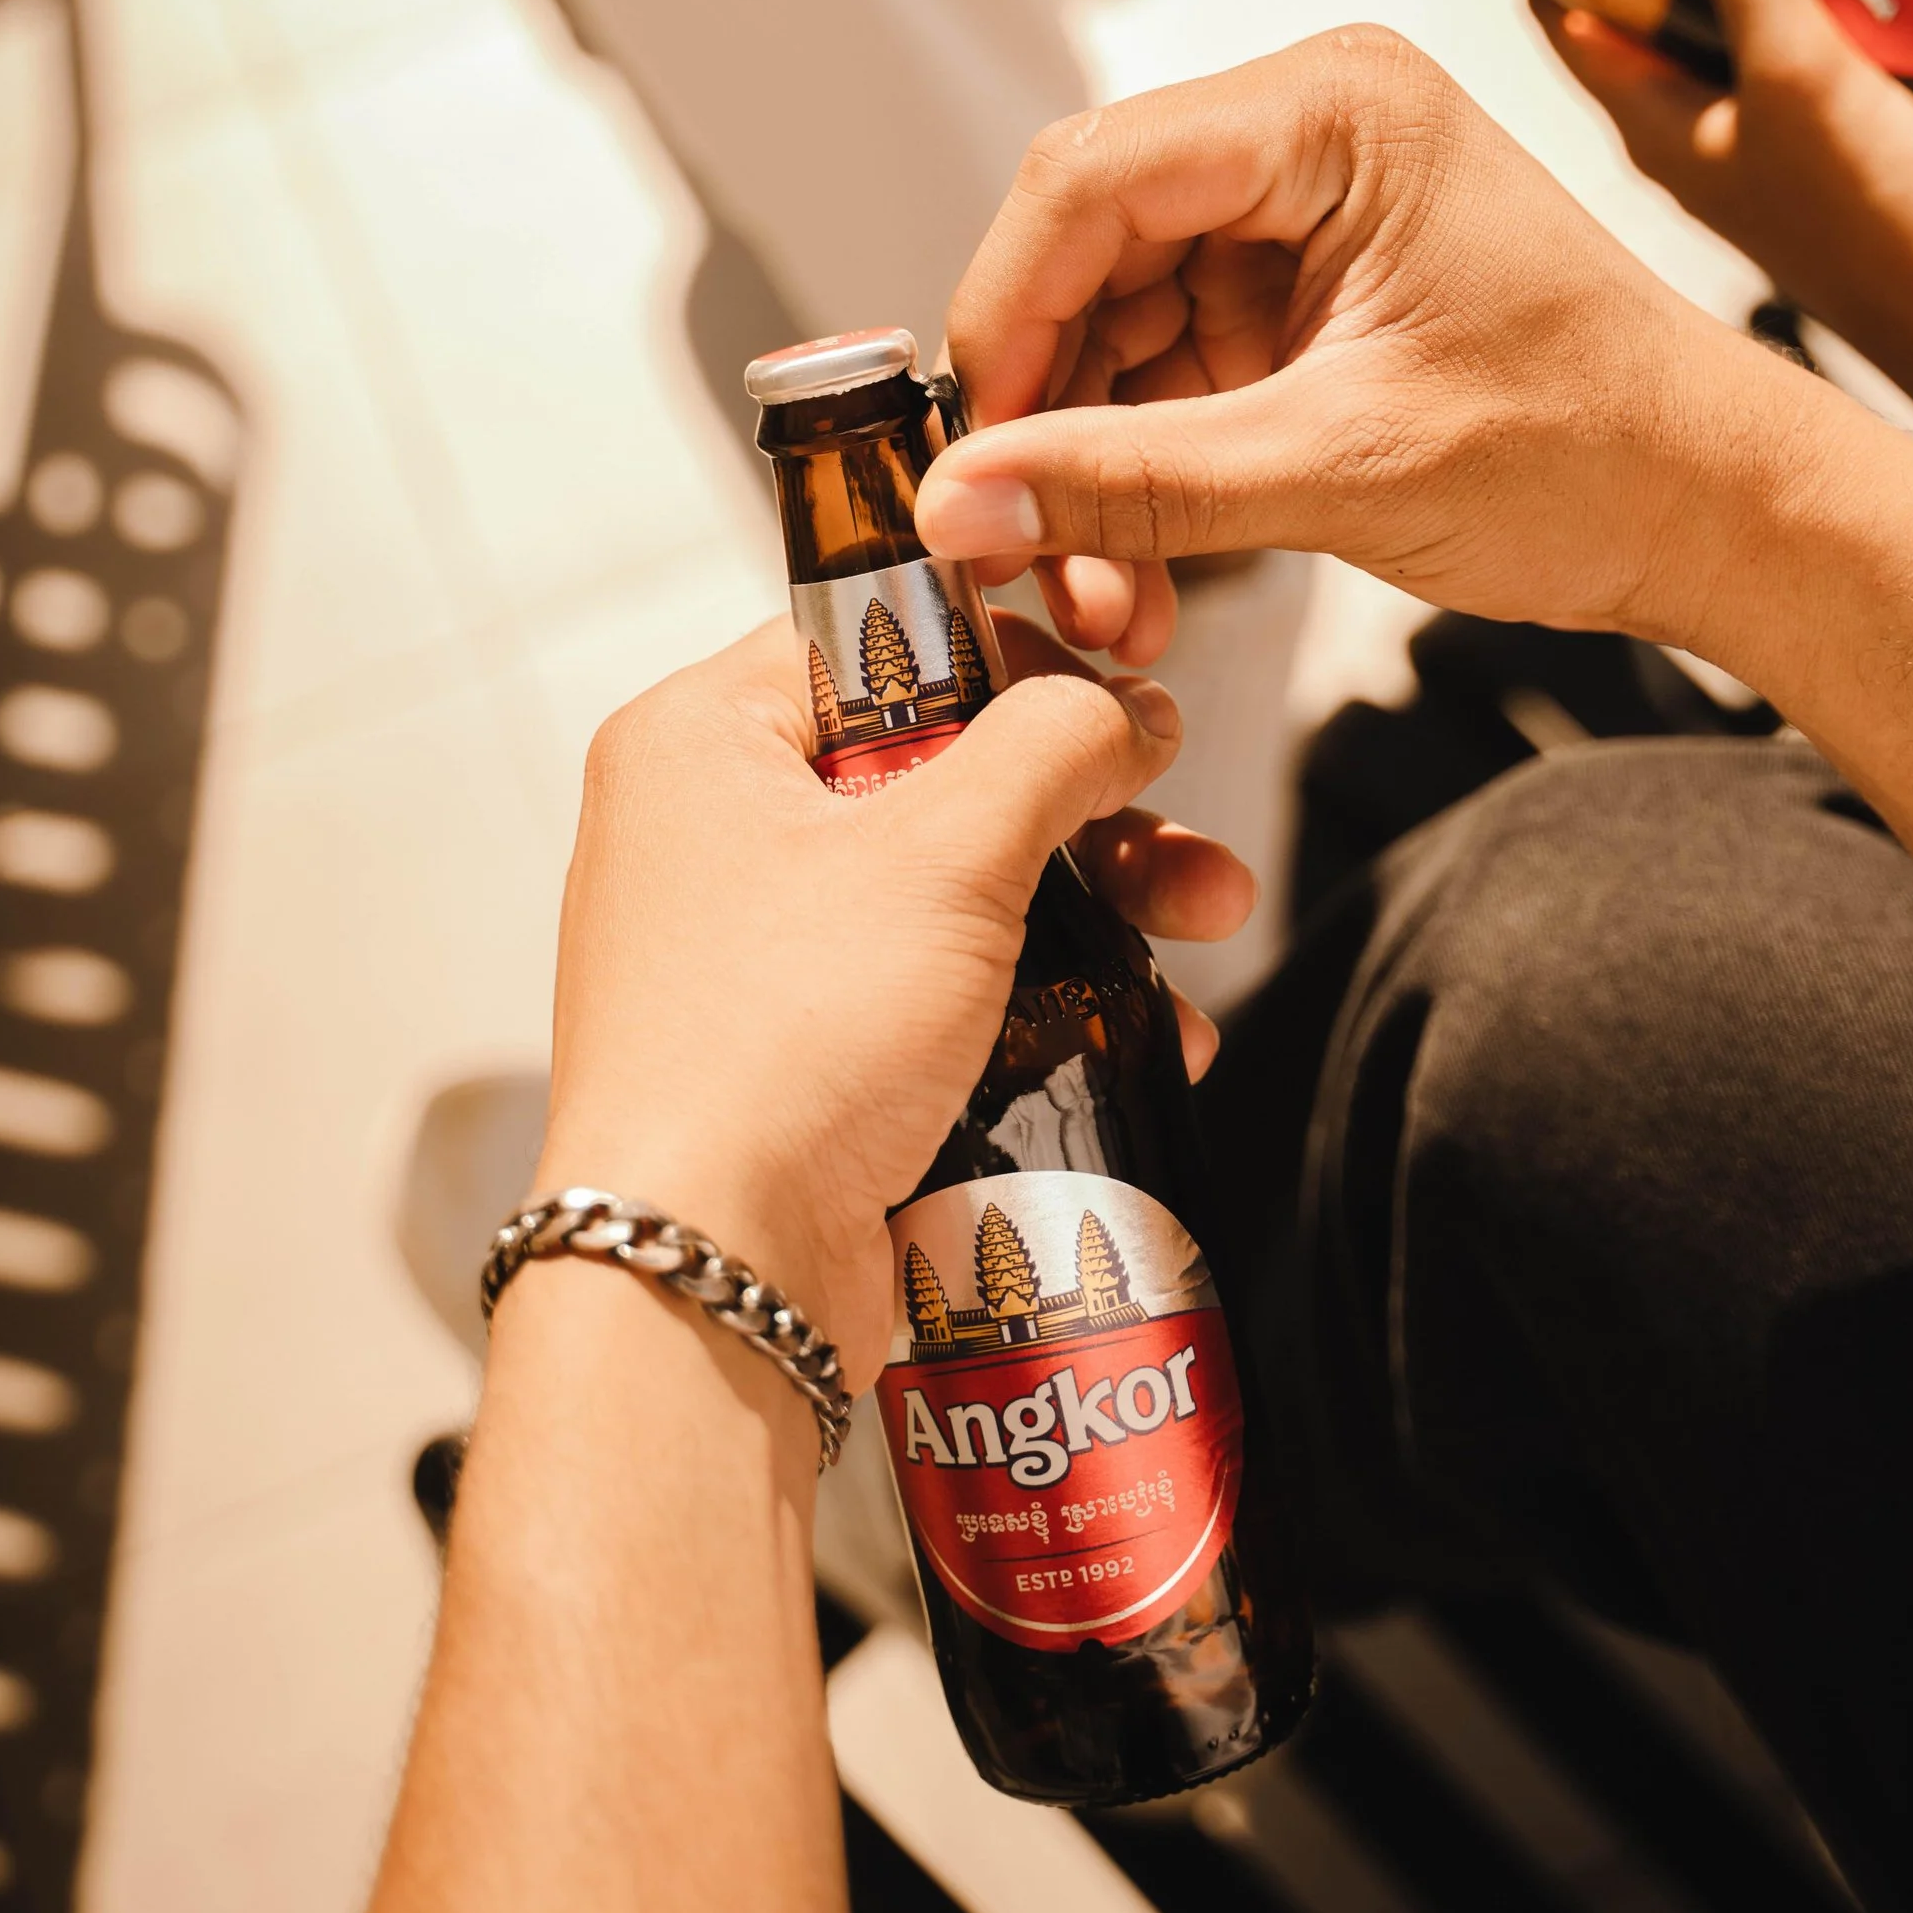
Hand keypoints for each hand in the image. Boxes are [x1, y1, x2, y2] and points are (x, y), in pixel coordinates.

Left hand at [535, 614, 1246, 1388]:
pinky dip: (1044, 997)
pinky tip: (1153, 1033)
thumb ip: (1050, 745)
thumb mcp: (945, 853)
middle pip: (938, 766)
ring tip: (1211, 920)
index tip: (1119, 691)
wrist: (710, 1275)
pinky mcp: (802, 1052)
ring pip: (957, 881)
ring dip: (1098, 900)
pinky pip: (941, 986)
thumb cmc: (782, 1043)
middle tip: (1183, 825)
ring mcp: (753, 949)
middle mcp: (711, 832)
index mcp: (702, 740)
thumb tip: (1120, 708)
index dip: (1014, 655)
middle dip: (1092, 804)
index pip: (877, 637)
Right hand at [913, 25, 1804, 663]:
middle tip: (1028, 556)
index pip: (1089, 177)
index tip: (964, 452)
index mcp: (1336, 106)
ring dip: (1090, 467)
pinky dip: (1143, 471)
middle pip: (1086, 255)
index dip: (1002, 317)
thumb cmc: (1598, 449)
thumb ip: (1132, 484)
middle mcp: (1308, 131)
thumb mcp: (1340, 469)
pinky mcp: (1305, 293)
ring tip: (1108, 601)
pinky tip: (1144, 572)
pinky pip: (1168, 371)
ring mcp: (1303, 213)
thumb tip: (961, 502)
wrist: (1719, 511)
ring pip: (1114, 328)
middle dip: (1050, 419)